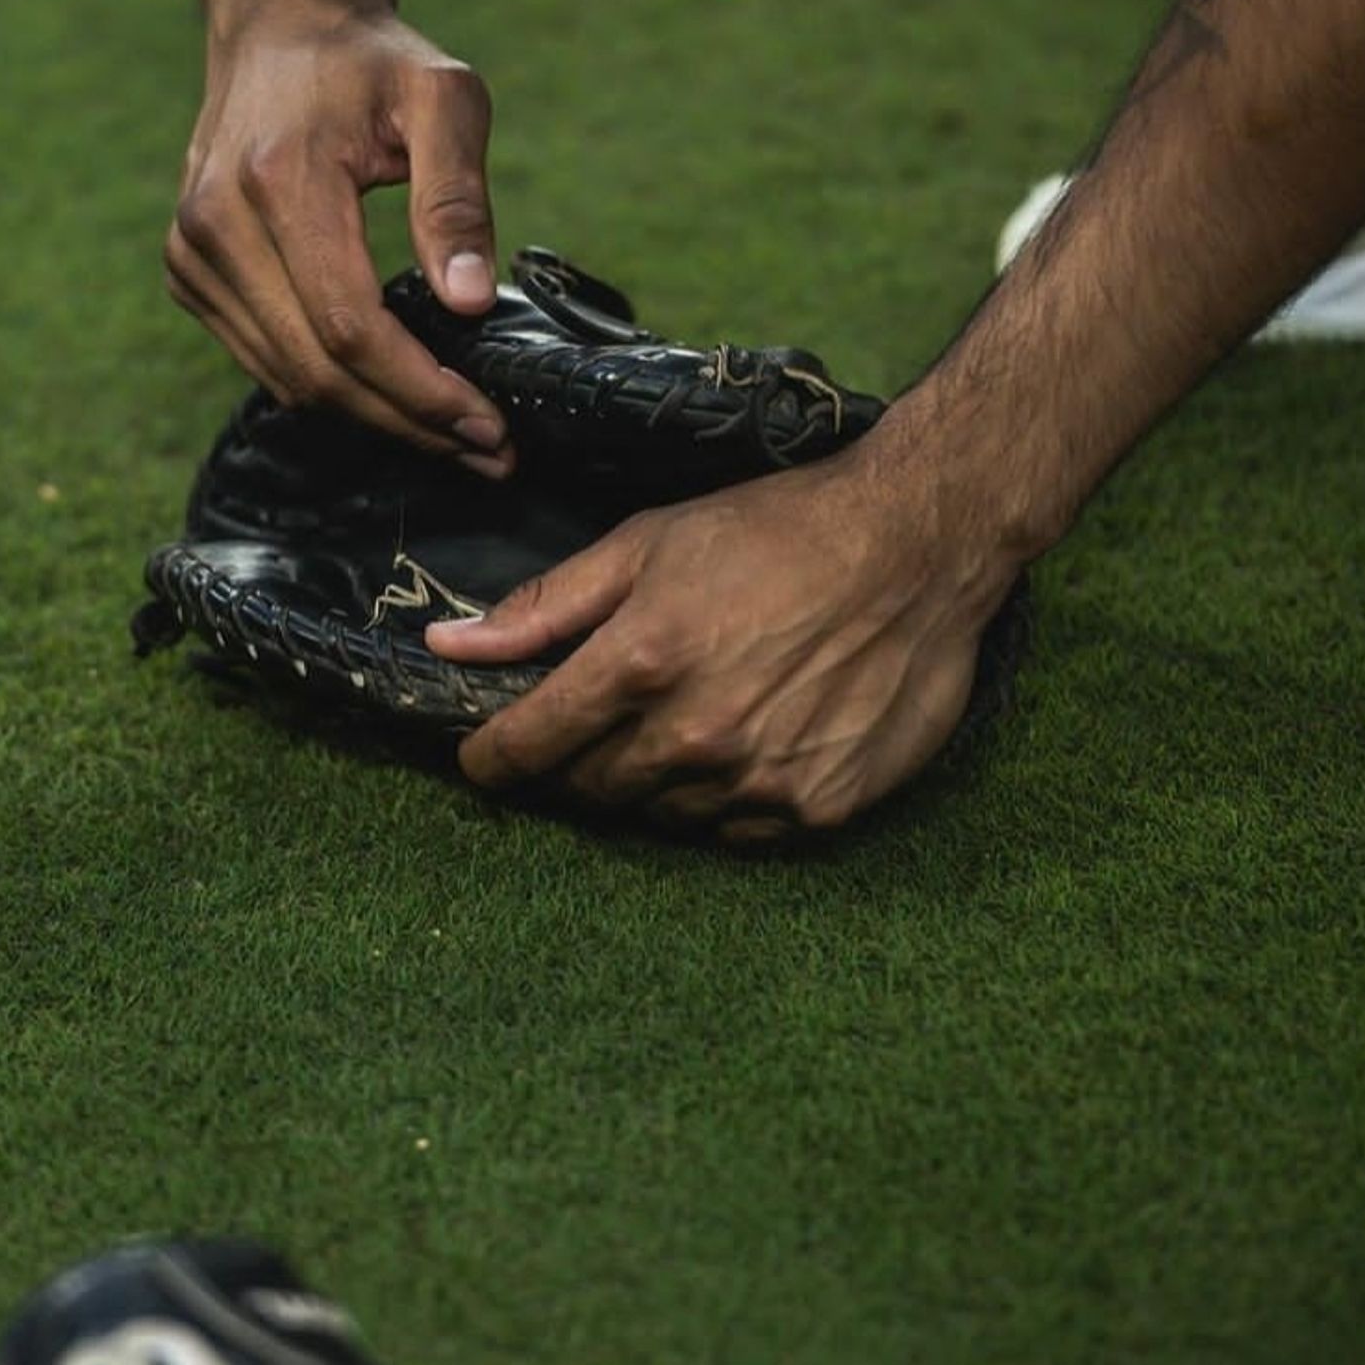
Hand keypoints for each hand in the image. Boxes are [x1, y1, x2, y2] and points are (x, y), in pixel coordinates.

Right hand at [166, 2, 514, 473]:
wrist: (278, 25)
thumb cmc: (371, 60)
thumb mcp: (444, 100)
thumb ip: (457, 200)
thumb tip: (470, 303)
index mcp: (278, 181)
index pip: (348, 328)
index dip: (420, 391)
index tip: (489, 424)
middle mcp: (216, 224)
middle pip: (316, 370)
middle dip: (408, 422)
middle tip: (488, 451)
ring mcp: (192, 253)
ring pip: (288, 380)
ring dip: (375, 420)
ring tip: (455, 435)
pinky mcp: (189, 271)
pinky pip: (265, 362)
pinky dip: (332, 391)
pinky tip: (394, 397)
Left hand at [424, 400, 1025, 839]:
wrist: (916, 547)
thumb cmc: (776, 531)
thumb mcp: (647, 544)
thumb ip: (544, 607)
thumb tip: (447, 645)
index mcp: (640, 665)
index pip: (528, 747)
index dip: (491, 758)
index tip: (484, 758)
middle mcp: (693, 737)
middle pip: (589, 790)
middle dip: (574, 763)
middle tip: (597, 722)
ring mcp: (758, 782)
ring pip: (659, 817)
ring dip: (650, 782)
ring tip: (683, 721)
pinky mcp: (815, 809)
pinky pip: (732, 833)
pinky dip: (718, 804)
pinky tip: (740, 748)